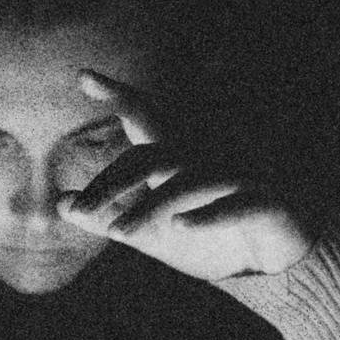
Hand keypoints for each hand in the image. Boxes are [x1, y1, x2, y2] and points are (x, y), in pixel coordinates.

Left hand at [58, 71, 315, 282]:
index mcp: (181, 158)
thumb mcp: (151, 233)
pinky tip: (182, 228)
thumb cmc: (210, 239)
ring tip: (119, 232)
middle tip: (82, 209)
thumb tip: (62, 203)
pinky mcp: (268, 203)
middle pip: (153, 155)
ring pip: (189, 181)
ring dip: (152, 205)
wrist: (277, 264)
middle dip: (114, 181)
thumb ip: (108, 217)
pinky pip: (238, 204)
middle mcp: (208, 158)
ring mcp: (240, 177)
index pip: (146, 118)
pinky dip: (210, 215)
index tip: (84, 76)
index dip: (119, 95)